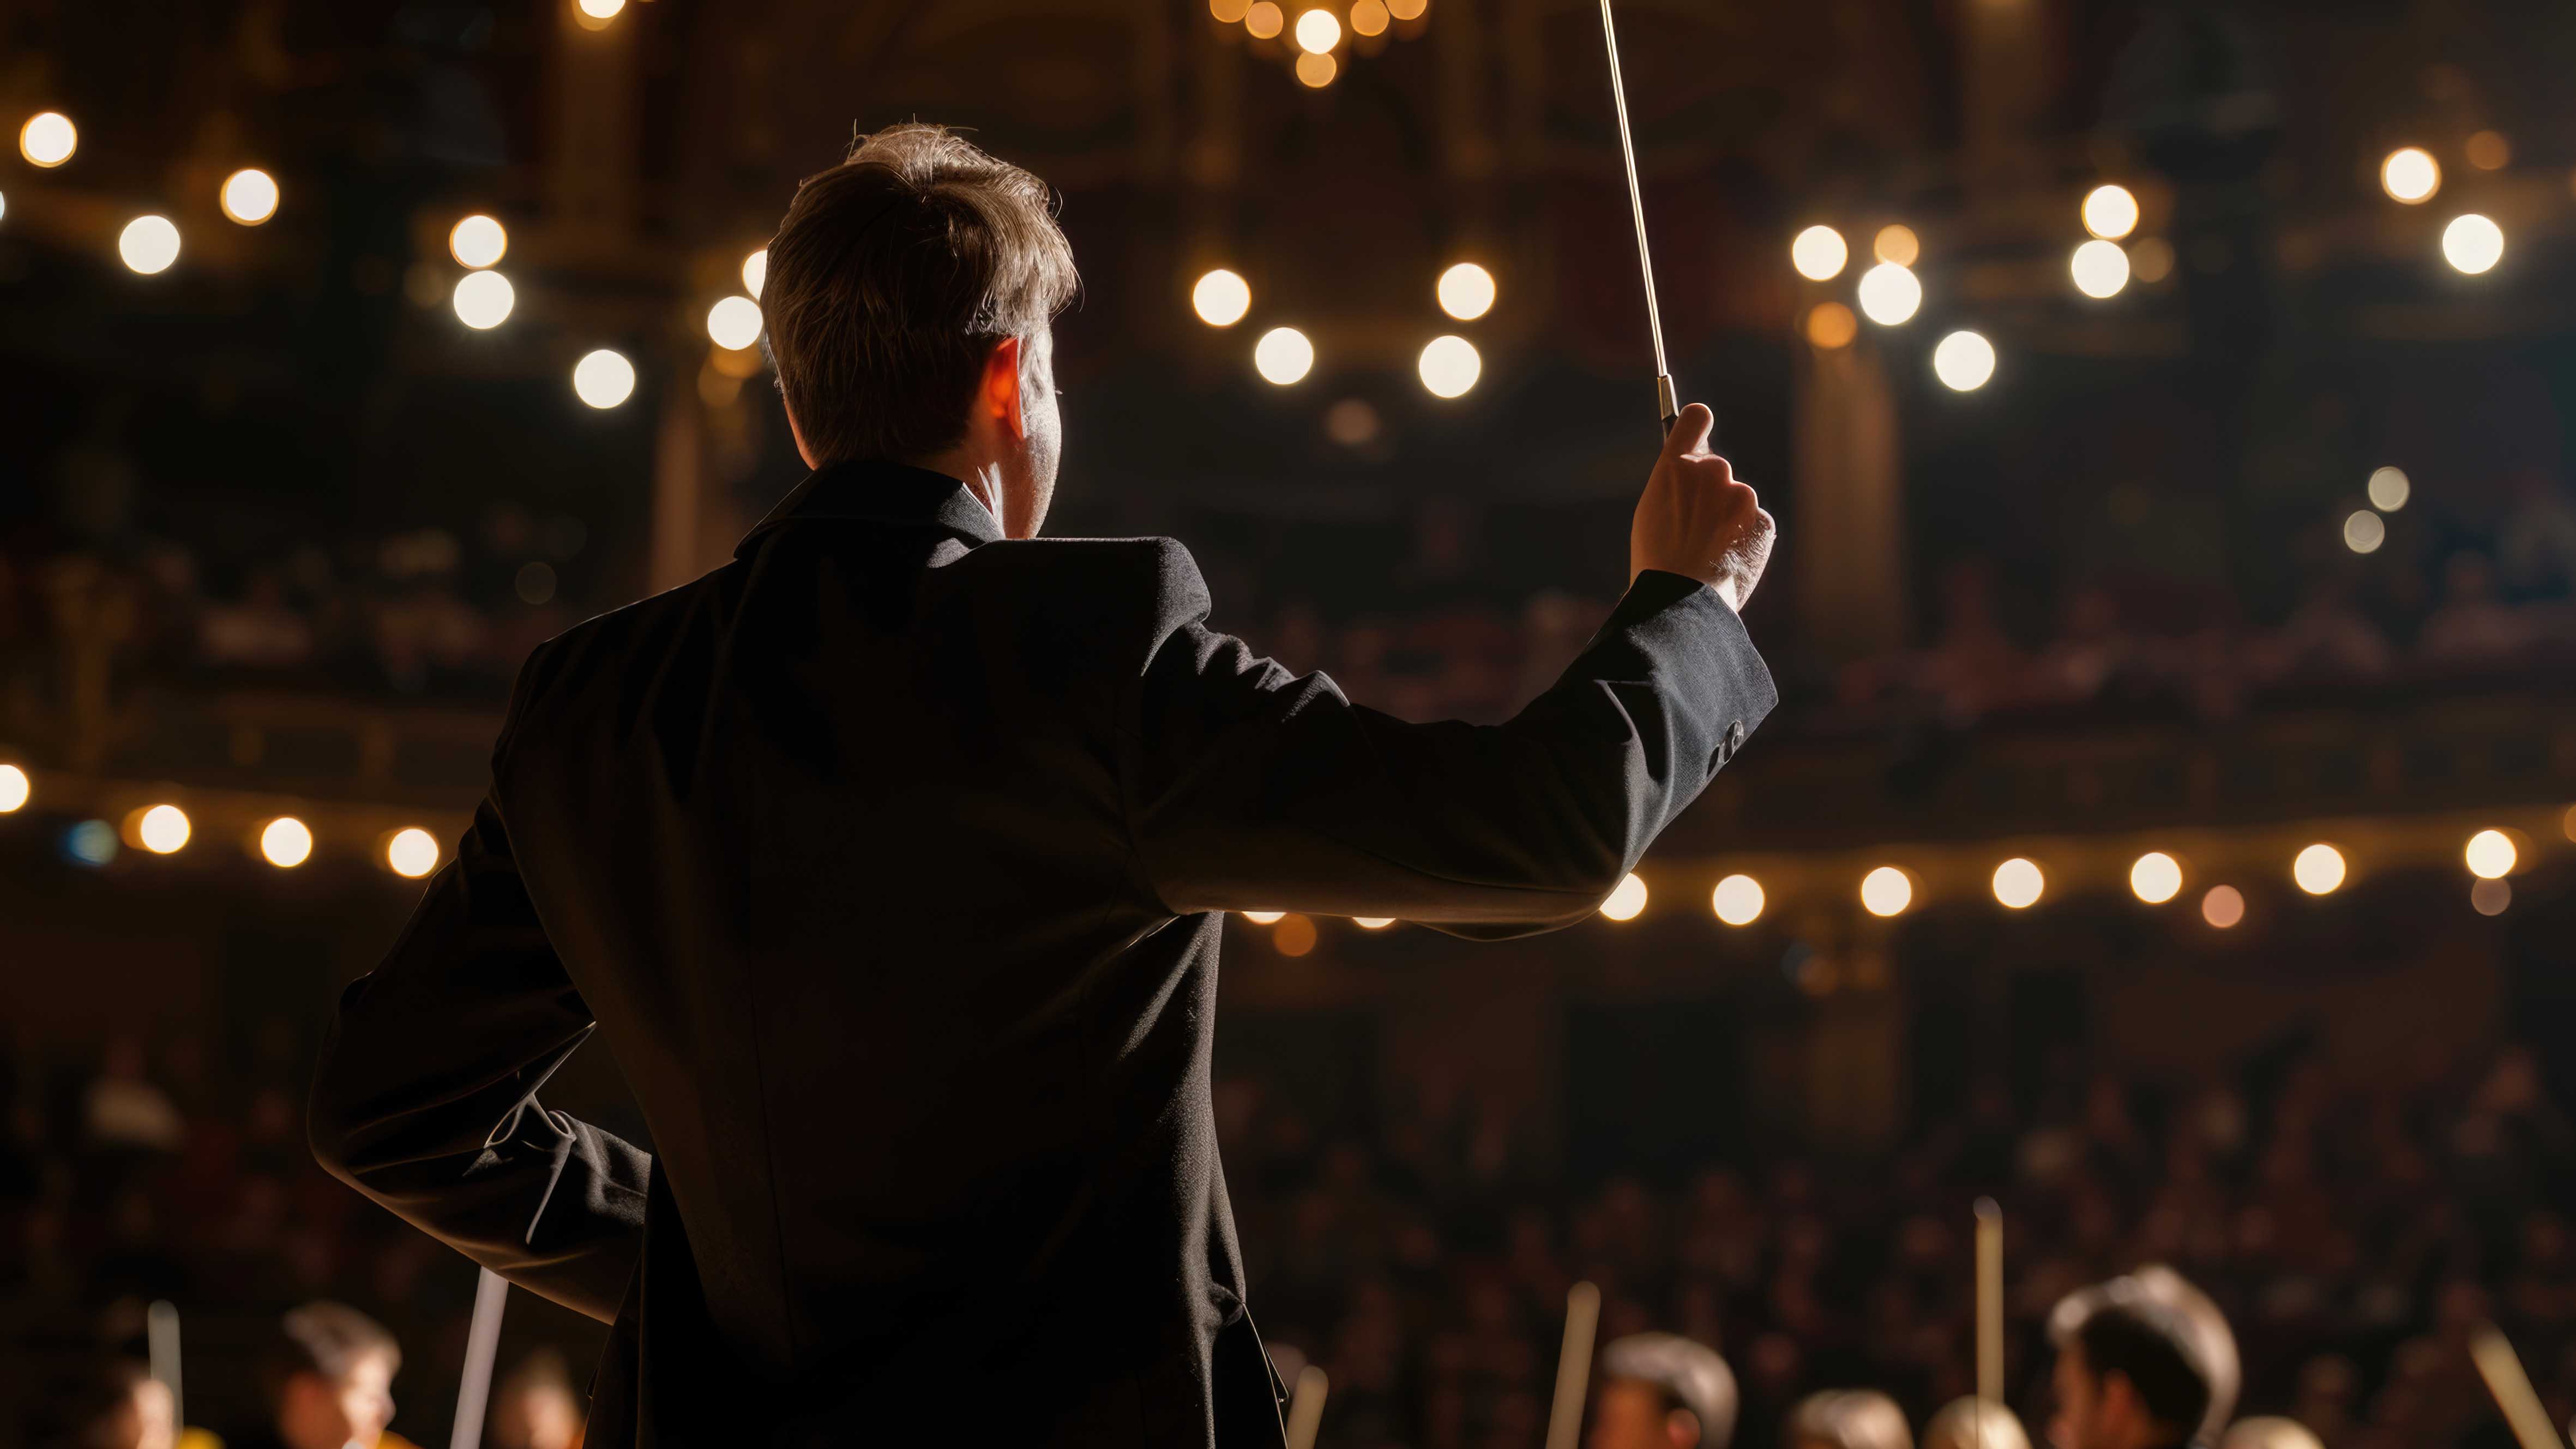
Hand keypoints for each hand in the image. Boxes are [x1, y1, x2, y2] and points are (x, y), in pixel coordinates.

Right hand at [1629, 403, 1774, 610]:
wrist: (1683, 599)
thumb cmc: (1657, 560)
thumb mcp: (1652, 512)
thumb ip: (1675, 485)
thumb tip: (1691, 480)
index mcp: (1676, 464)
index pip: (1696, 418)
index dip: (1697, 427)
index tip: (1698, 438)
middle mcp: (1713, 470)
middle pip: (1715, 469)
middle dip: (1709, 493)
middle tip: (1693, 527)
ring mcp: (1742, 495)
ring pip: (1735, 500)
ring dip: (1726, 520)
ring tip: (1706, 552)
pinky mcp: (1763, 521)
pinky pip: (1753, 524)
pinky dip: (1743, 540)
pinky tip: (1726, 561)